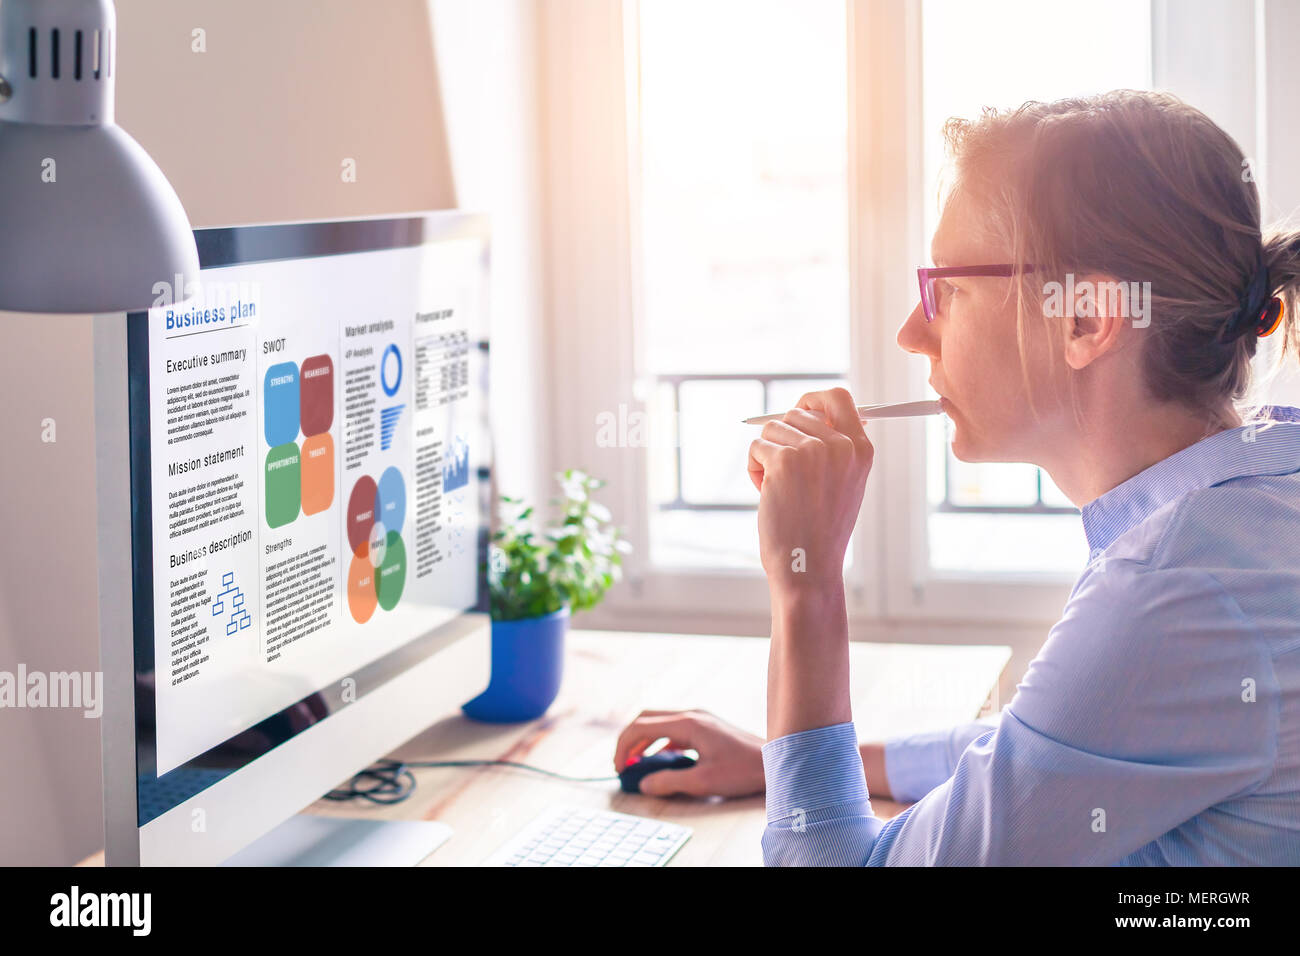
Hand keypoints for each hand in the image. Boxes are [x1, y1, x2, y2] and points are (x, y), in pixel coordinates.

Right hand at [613, 709, 765, 797]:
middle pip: (647, 718)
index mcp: (687, 724)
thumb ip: (669, 782)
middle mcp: (691, 715)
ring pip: (660, 722)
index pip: (641, 726)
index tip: (619, 767)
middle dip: (629, 740)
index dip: (623, 746)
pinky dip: (660, 743)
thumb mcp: (702, 781)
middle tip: (621, 763)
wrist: (775, 760)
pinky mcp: (706, 726)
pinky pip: (674, 729)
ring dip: (644, 741)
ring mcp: (699, 718)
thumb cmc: (743, 770)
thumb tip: (644, 784)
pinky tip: (661, 761)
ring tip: (636, 764)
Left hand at [747, 388, 873, 593]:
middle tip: (786, 475)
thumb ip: (835, 447)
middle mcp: (840, 445)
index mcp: (861, 449)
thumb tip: (811, 411)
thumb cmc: (821, 530)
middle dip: (782, 439)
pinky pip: (756, 447)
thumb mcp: (844, 484)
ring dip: (767, 457)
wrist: (808, 566)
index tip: (799, 410)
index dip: (813, 400)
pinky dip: (754, 470)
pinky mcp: (784, 461)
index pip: (838, 398)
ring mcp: (813, 451)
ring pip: (772, 429)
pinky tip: (767, 495)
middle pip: (796, 413)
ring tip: (779, 489)